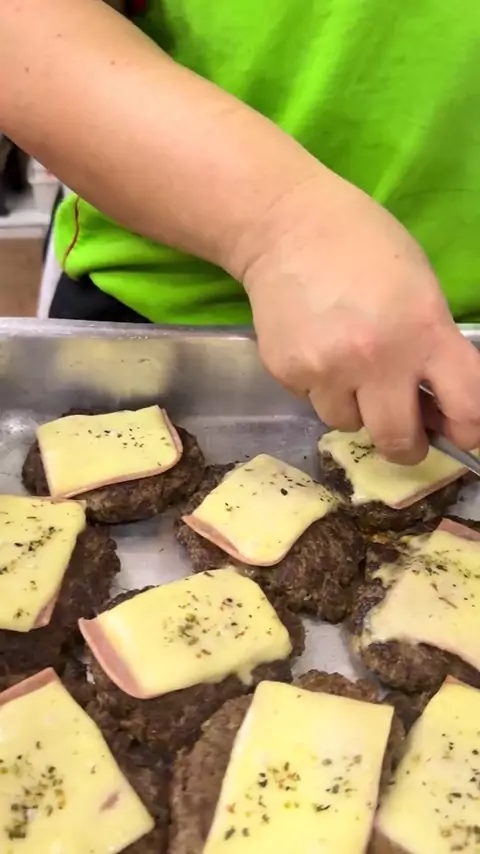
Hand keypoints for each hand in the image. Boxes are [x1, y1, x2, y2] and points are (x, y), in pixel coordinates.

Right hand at [241, 173, 479, 463]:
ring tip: (344, 363)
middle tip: (402, 430)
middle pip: (399, 441)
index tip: (459, 431)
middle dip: (405, 444)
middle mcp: (377, 358)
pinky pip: (312, 400)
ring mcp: (327, 369)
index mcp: (424, 330)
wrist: (286, 224)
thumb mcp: (421, 288)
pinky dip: (318, 385)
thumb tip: (434, 402)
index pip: (468, 407)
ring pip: (348, 423)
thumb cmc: (364, 245)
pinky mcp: (287, 372)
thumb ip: (433, 346)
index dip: (469, 430)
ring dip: (353, 406)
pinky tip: (315, 345)